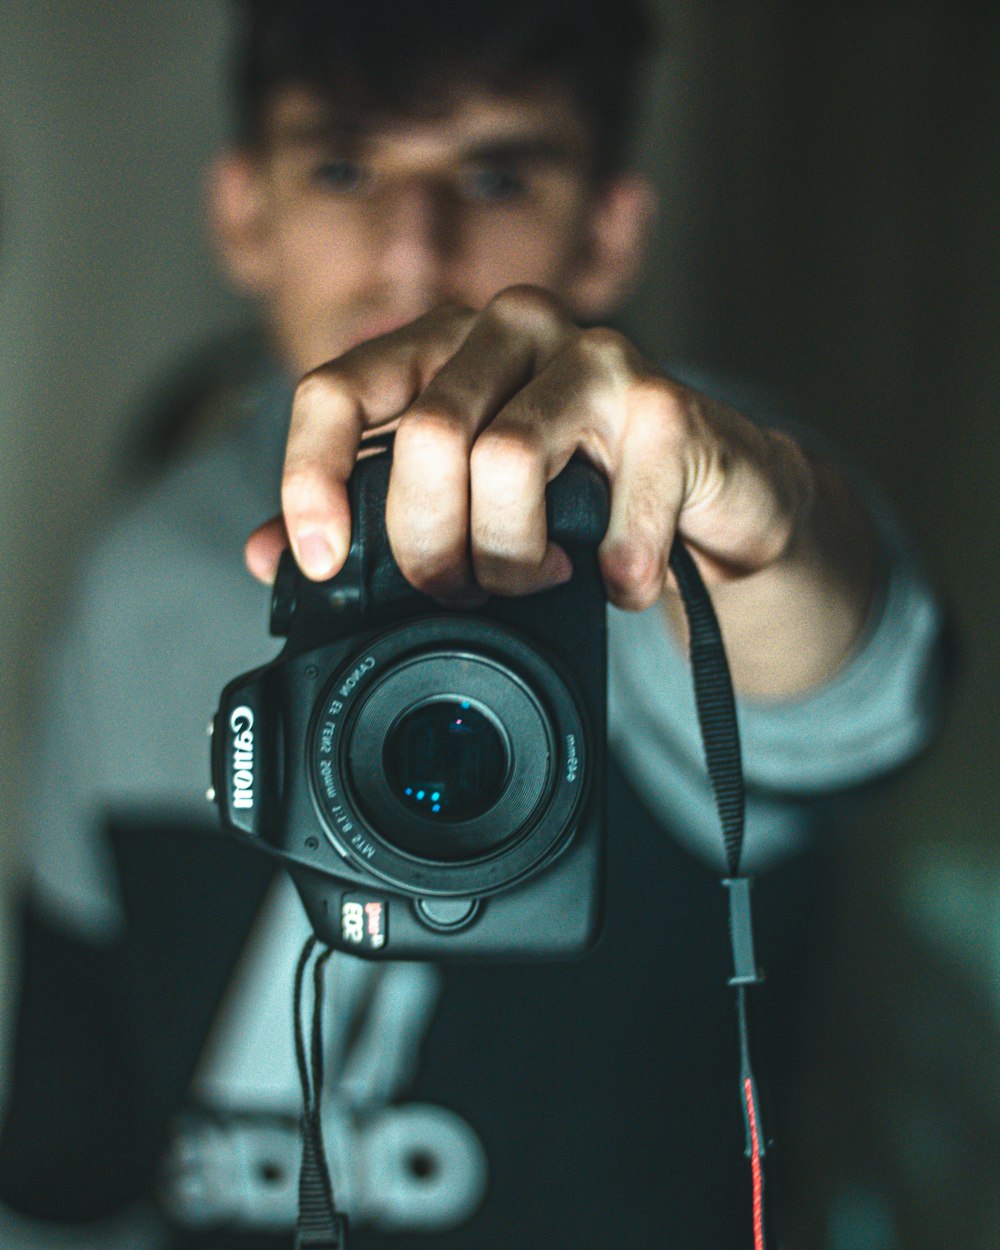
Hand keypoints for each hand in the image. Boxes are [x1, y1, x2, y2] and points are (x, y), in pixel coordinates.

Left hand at [247, 285, 814, 609]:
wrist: (710, 489)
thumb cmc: (576, 492)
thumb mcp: (460, 507)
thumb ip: (368, 520)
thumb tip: (267, 556)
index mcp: (440, 346)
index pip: (336, 388)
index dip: (313, 479)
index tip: (322, 563)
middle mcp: (508, 328)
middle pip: (427, 436)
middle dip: (433, 545)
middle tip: (459, 590)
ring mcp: (591, 353)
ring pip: (507, 461)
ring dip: (517, 557)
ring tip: (540, 578)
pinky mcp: (663, 401)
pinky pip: (611, 505)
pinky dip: (612, 567)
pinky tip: (620, 579)